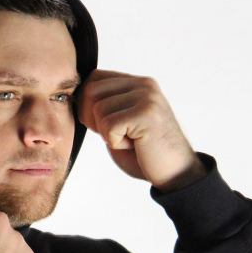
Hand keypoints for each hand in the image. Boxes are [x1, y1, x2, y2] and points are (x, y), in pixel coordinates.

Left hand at [77, 69, 206, 190]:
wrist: (176, 173)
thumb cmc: (145, 153)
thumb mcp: (122, 123)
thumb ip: (106, 107)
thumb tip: (75, 97)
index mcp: (137, 83)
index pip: (94, 79)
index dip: (87, 105)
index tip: (102, 126)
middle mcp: (143, 85)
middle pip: (91, 91)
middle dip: (92, 120)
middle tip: (115, 135)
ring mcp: (146, 97)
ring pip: (98, 110)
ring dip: (108, 134)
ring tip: (131, 140)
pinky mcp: (146, 114)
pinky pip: (109, 126)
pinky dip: (116, 143)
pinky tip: (135, 146)